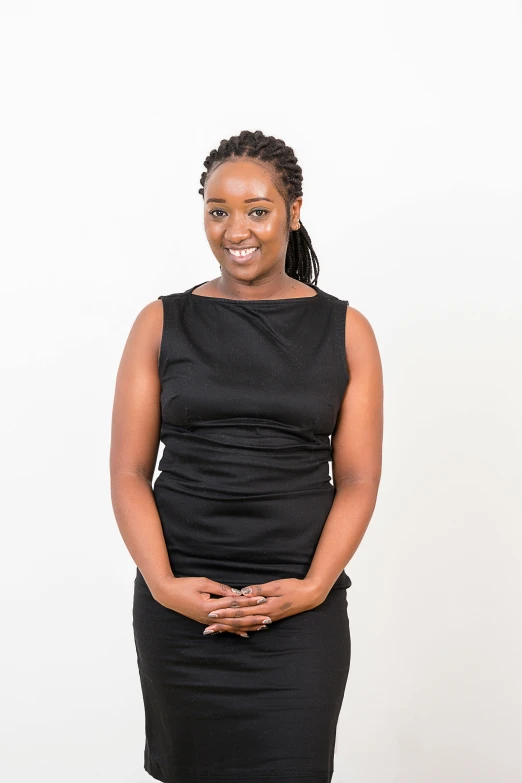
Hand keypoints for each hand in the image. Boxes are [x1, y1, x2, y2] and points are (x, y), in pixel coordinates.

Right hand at [152, 576, 272, 637]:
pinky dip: (235, 631)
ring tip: (261, 627)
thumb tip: (236, 592)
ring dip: (247, 627)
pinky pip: (223, 629)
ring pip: (231, 627)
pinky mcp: (206, 621)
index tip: (262, 600)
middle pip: (236, 619)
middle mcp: (210, 617)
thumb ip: (220, 588)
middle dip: (253, 618)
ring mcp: (208, 621)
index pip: (234, 604)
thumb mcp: (203, 582)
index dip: (249, 602)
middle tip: (268, 618)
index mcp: (209, 606)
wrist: (167, 594)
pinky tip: (245, 634)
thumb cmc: (185, 585)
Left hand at [203, 578, 323, 635]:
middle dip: (223, 625)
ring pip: (245, 626)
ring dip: (230, 629)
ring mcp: (268, 619)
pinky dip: (242, 629)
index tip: (211, 614)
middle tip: (207, 629)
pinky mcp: (270, 618)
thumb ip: (259, 590)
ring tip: (217, 631)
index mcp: (264, 607)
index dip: (225, 613)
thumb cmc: (294, 587)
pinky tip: (236, 631)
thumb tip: (243, 593)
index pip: (240, 611)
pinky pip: (253, 626)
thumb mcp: (276, 585)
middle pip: (240, 622)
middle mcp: (264, 616)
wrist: (310, 596)